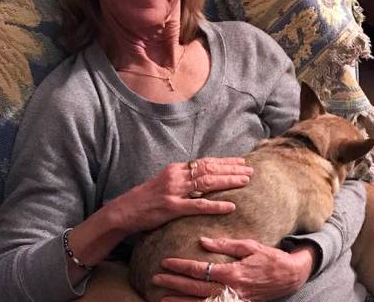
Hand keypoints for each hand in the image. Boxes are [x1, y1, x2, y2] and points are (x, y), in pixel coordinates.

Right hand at [108, 157, 252, 234]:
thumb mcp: (164, 182)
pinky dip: (216, 205)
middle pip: (210, 169)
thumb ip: (182, 178)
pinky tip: (230, 206)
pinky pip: (198, 206)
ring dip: (228, 182)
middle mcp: (176, 176)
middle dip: (231, 169)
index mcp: (176, 169)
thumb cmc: (146, 199)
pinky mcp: (172, 208)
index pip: (205, 162)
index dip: (225, 161)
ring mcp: (174, 191)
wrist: (123, 211)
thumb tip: (202, 176)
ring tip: (245, 182)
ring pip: (207, 183)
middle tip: (250, 170)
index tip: (241, 162)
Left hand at [153, 237, 315, 301]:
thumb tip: (202, 241)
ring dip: (180, 301)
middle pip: (195, 289)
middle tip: (156, 278)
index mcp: (232, 273)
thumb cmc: (270, 258)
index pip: (199, 271)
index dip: (181, 266)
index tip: (166, 262)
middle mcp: (230, 290)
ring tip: (162, 298)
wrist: (289, 277)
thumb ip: (225, 244)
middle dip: (174, 283)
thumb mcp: (250, 246)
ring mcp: (233, 301)